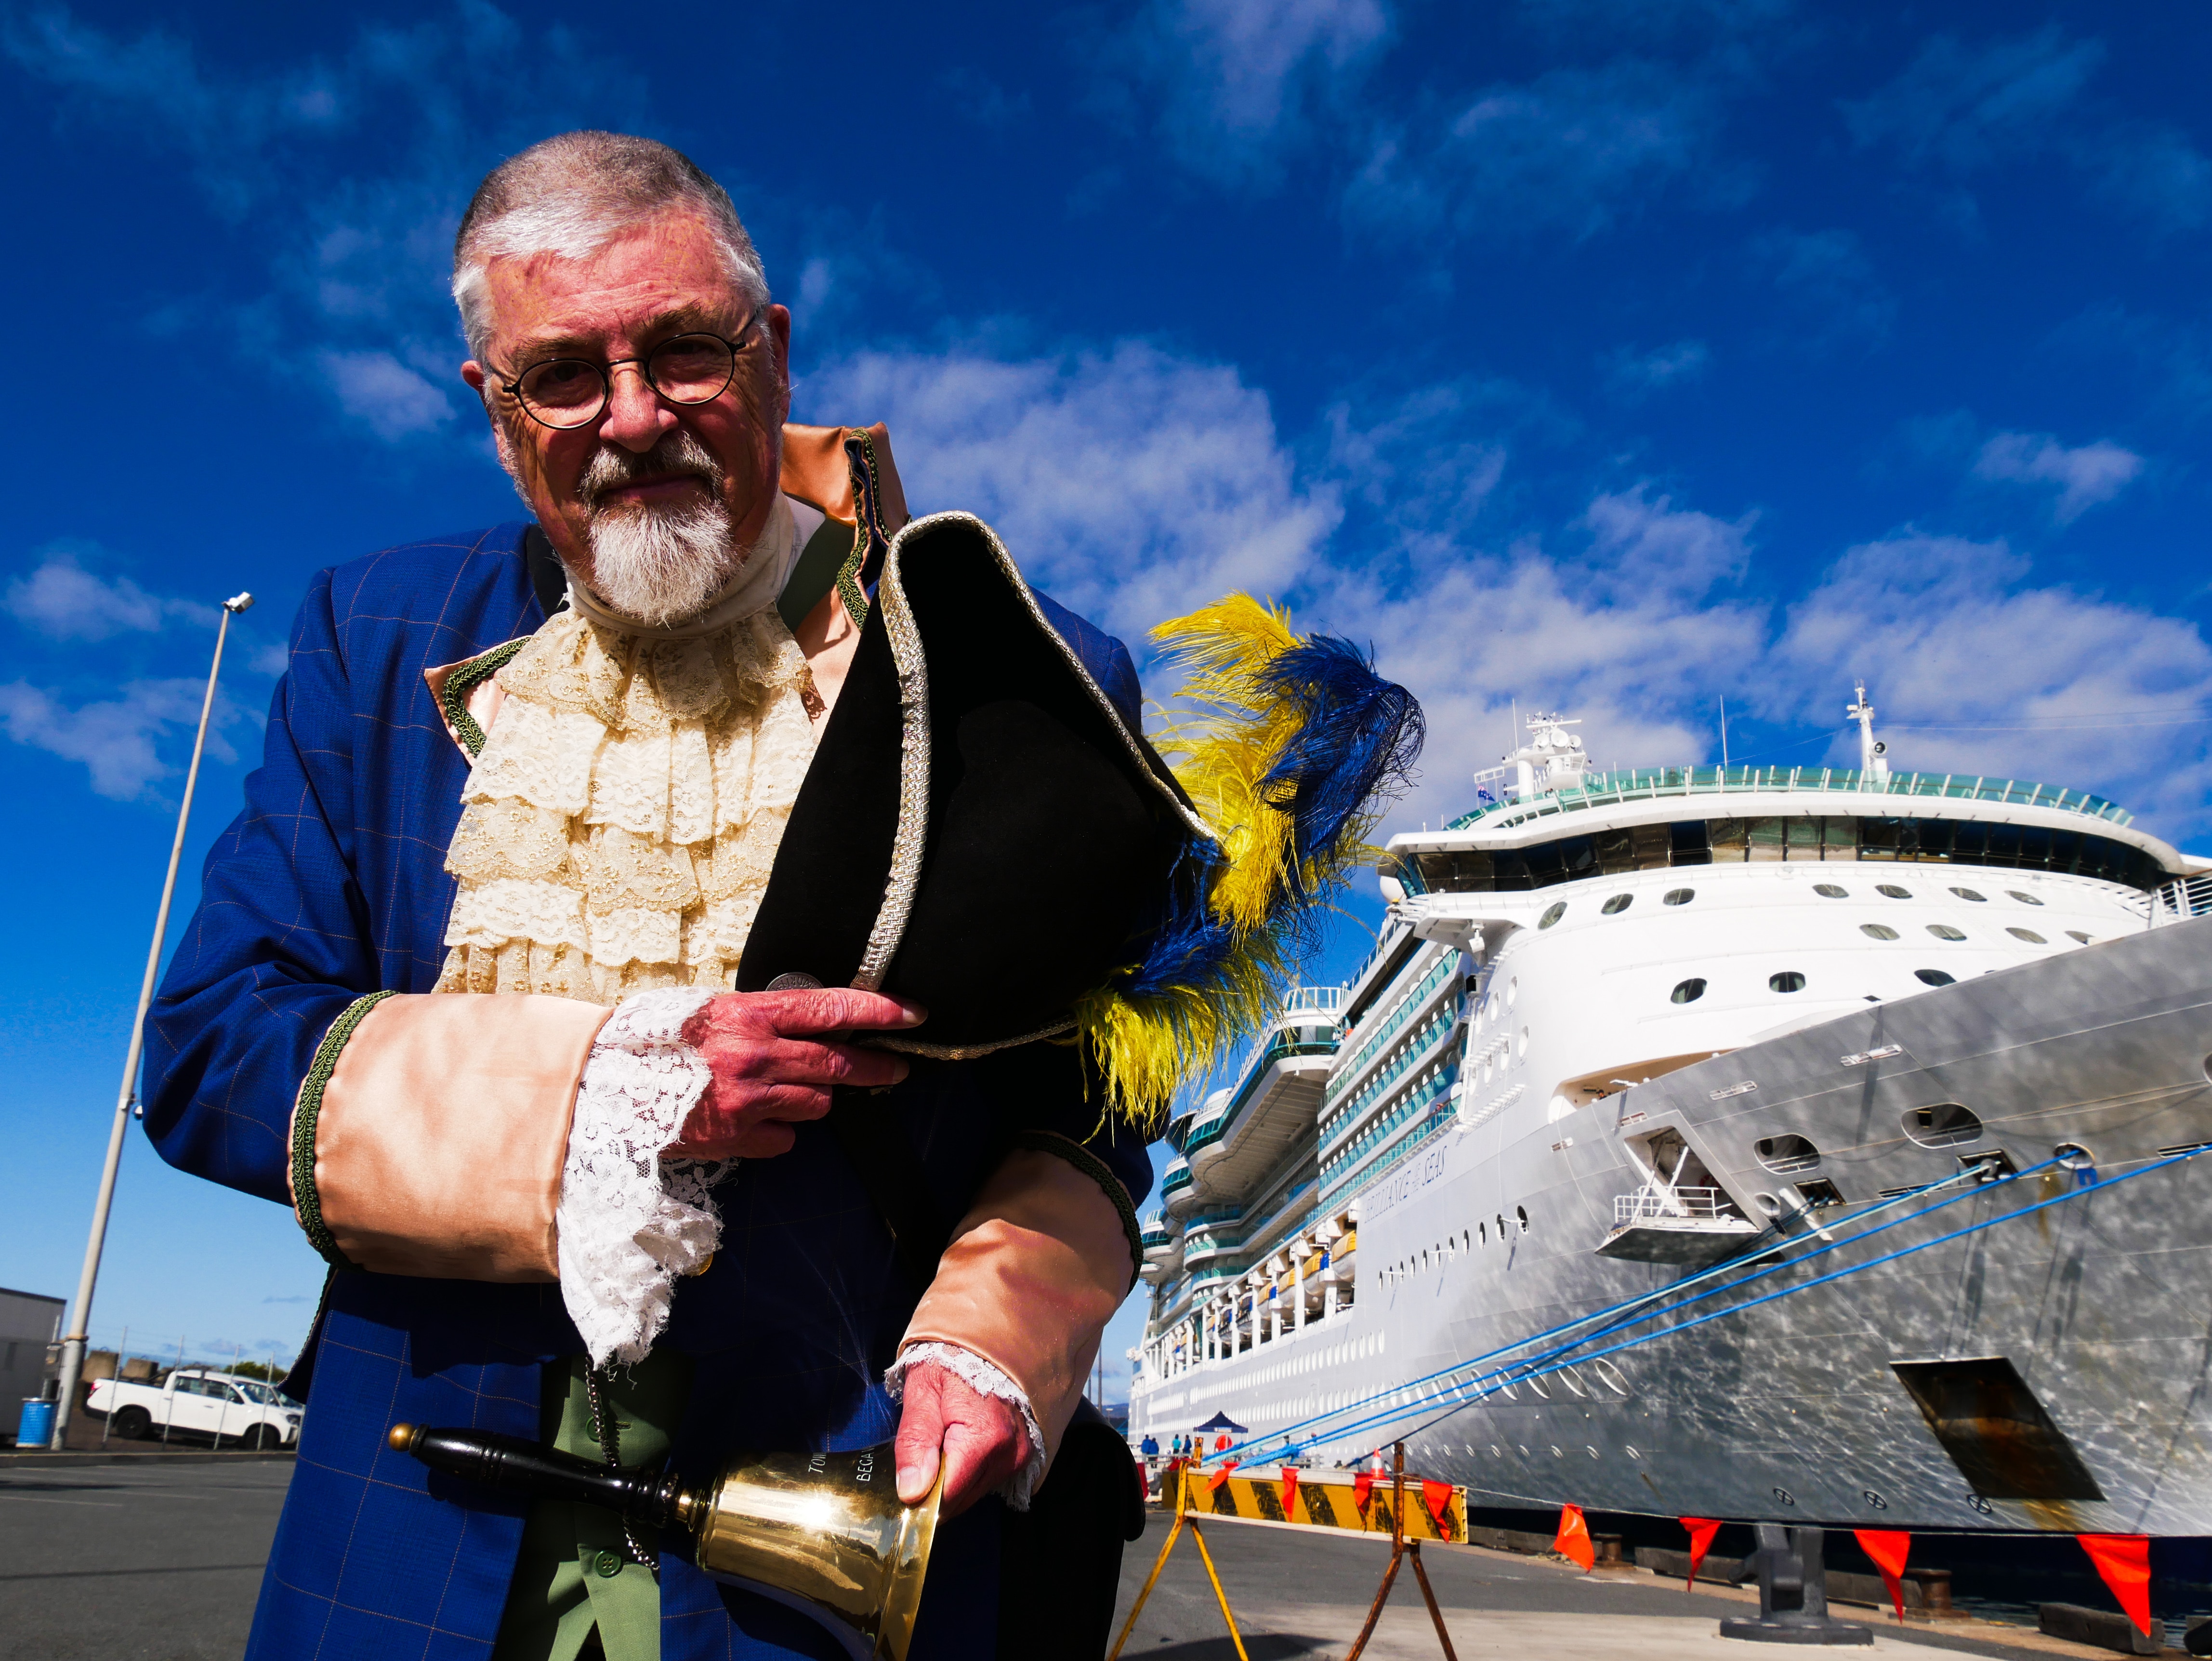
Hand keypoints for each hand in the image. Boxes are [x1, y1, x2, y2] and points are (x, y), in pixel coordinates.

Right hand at [670, 989, 921, 1158]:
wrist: (607, 1084)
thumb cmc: (661, 1041)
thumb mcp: (713, 1010)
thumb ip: (764, 1017)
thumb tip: (814, 1023)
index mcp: (749, 1014)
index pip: (829, 1007)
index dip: (877, 1010)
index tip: (912, 1013)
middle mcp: (754, 1056)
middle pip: (836, 1062)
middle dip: (874, 1066)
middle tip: (897, 1068)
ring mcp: (747, 1100)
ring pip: (816, 1102)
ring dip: (812, 1096)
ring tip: (782, 1088)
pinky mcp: (736, 1138)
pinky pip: (785, 1137)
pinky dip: (779, 1130)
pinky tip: (753, 1117)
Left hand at [894, 1360, 1033, 1517]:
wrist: (990, 1336)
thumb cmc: (952, 1358)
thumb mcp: (923, 1390)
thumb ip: (915, 1441)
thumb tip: (910, 1491)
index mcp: (984, 1438)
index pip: (947, 1498)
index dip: (920, 1498)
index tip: (904, 1484)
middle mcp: (1009, 1453)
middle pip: (961, 1500)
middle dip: (935, 1488)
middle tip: (921, 1455)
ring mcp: (1020, 1455)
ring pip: (974, 1492)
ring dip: (953, 1479)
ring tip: (943, 1441)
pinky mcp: (1024, 1453)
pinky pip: (989, 1478)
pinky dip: (970, 1471)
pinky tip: (960, 1444)